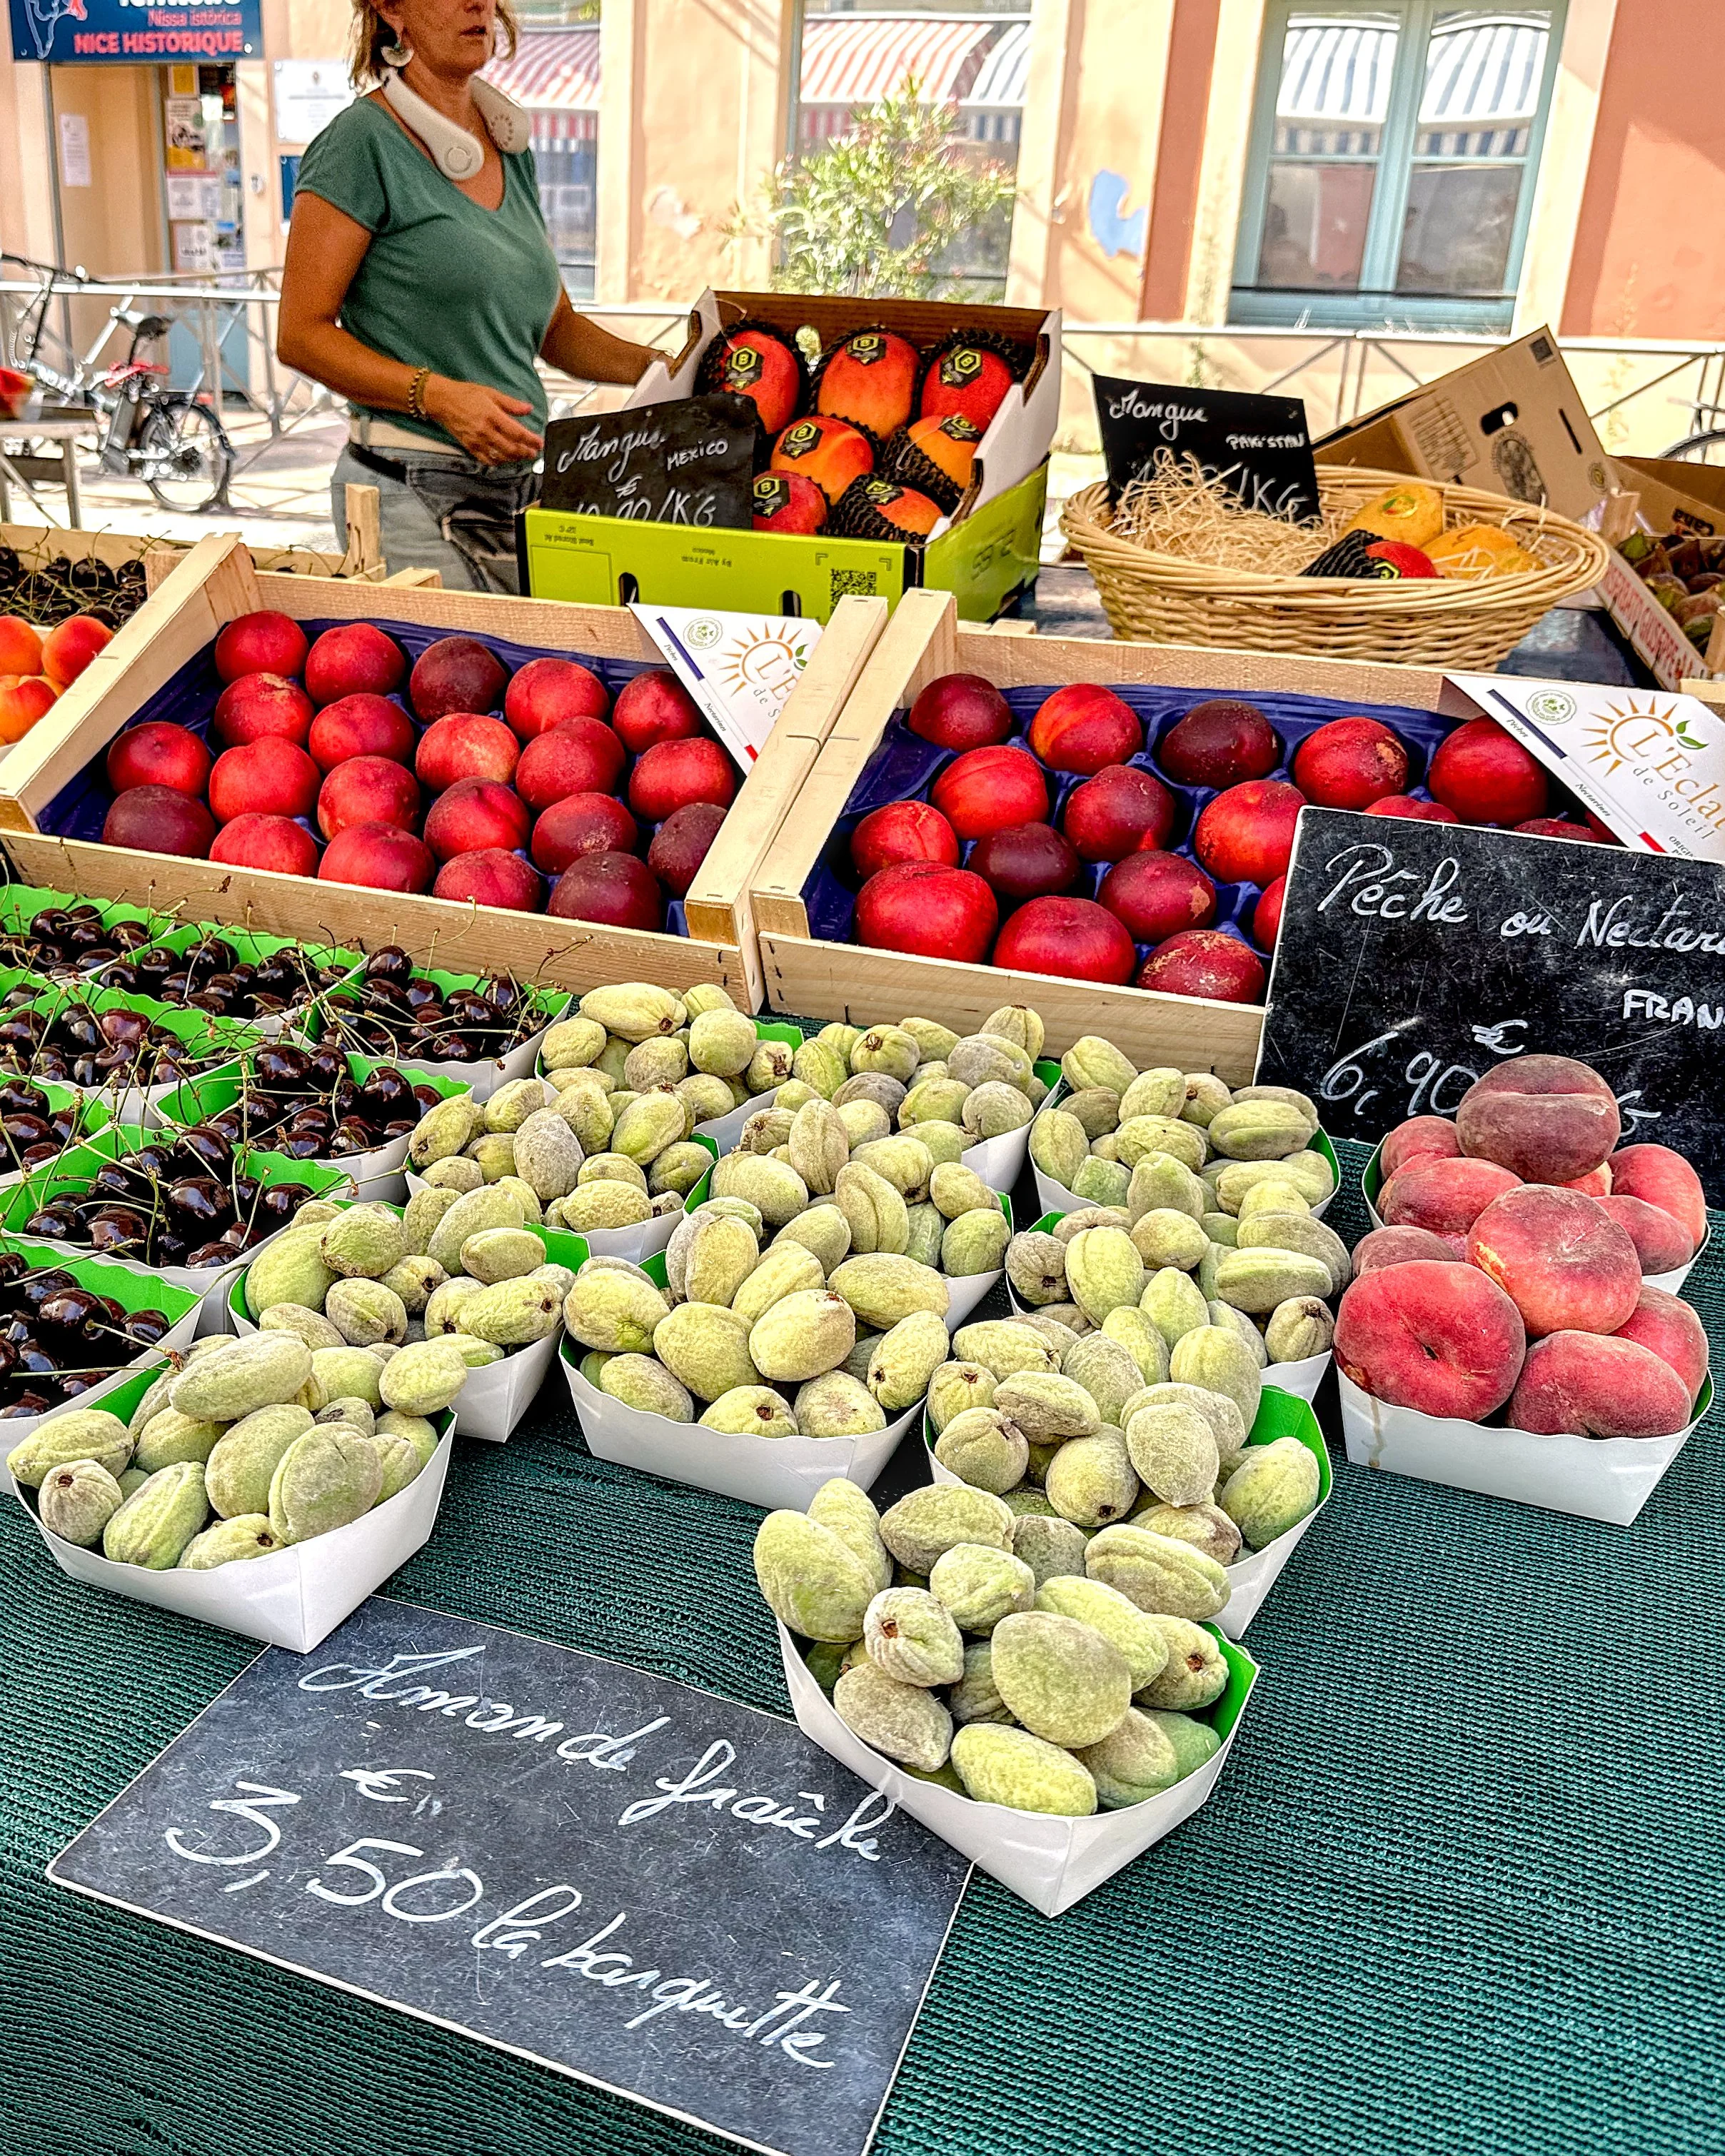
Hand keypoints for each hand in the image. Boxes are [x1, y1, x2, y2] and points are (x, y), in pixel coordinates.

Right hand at [421, 376, 543, 464]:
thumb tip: (528, 408)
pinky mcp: (470, 446)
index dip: (531, 440)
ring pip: (501, 456)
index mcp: (492, 415)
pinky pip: (487, 460)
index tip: (539, 443)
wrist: (442, 400)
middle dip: (525, 452)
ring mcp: (477, 441)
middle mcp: (485, 431)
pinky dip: (498, 462)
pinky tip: (504, 460)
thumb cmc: (465, 394)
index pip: (517, 433)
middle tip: (534, 453)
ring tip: (523, 456)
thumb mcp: (491, 393)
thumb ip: (511, 404)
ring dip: (515, 459)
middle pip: (511, 448)